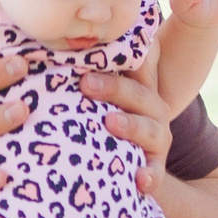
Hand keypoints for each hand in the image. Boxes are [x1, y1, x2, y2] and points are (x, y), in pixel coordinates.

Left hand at [82, 50, 173, 193]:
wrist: (124, 162)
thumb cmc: (100, 118)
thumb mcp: (97, 92)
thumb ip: (91, 68)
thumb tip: (61, 36)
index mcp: (139, 87)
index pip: (135, 65)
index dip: (116, 57)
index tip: (88, 60)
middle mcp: (152, 111)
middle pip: (138, 94)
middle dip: (113, 88)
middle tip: (85, 83)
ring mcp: (155, 139)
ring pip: (149, 130)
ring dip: (131, 125)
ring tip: (110, 122)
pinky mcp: (153, 169)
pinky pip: (156, 173)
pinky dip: (151, 177)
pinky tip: (140, 181)